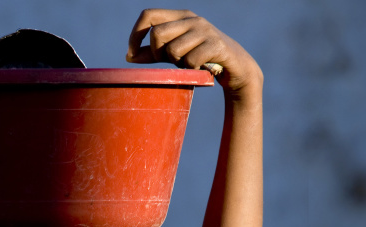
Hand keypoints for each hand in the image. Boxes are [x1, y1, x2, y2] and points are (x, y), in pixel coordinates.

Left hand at [126, 9, 262, 95]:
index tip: (130, 54)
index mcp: (180, 17)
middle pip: (158, 34)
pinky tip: (200, 70)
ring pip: (173, 50)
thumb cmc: (202, 59)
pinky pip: (190, 61)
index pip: (148, 15)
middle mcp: (192, 19)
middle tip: (170, 64)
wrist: (236, 68)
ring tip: (189, 66)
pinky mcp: (216, 45)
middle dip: (158, 54)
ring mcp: (205, 30)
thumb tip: (129, 56)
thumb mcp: (176, 54)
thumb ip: (155, 54)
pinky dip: (191, 71)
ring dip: (178, 65)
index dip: (135, 35)